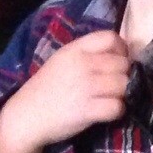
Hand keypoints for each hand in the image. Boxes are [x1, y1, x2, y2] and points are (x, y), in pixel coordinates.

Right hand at [0, 30, 131, 152]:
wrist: (27, 115)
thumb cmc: (46, 88)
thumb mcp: (62, 60)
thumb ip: (87, 53)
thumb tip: (120, 54)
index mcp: (75, 49)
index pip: (111, 38)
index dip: (121, 50)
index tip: (117, 62)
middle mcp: (82, 64)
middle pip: (123, 64)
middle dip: (124, 75)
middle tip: (115, 86)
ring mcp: (86, 87)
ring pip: (124, 85)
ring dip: (123, 94)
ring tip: (111, 99)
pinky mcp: (87, 110)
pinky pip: (118, 107)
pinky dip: (117, 111)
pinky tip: (108, 112)